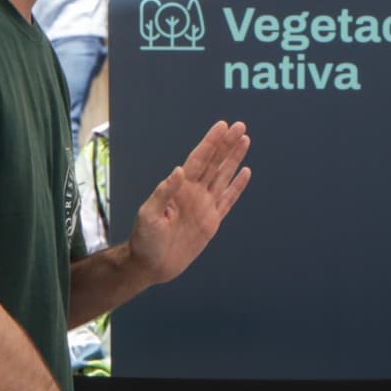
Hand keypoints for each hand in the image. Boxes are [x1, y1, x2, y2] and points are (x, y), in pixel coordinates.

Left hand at [124, 120, 252, 288]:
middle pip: (214, 163)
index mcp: (179, 188)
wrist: (151, 265)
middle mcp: (194, 192)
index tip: (222, 126)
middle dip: (226, 144)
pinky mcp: (212, 222)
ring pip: (224, 176)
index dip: (210, 143)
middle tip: (240, 126)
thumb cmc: (145, 240)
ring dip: (234, 159)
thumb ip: (164, 193)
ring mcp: (204, 206)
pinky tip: (245, 172)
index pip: (198, 159)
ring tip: (245, 140)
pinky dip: (237, 186)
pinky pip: (228, 200)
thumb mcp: (148, 215)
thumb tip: (178, 170)